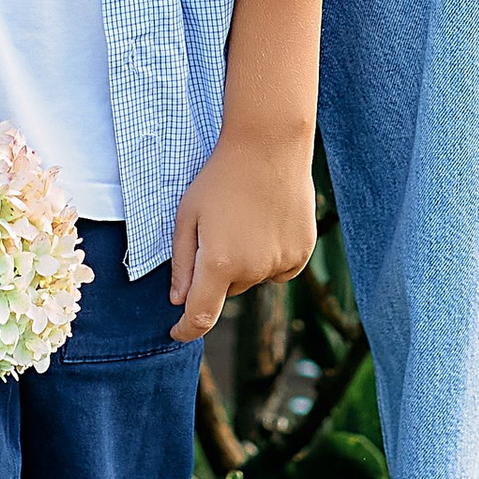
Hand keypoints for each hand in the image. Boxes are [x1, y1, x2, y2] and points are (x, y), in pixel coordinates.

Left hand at [169, 126, 318, 344]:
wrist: (269, 147)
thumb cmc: (220, 178)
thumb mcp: (187, 215)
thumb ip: (181, 262)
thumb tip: (178, 301)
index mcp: (218, 263)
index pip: (200, 317)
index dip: (186, 329)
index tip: (177, 332)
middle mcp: (252, 270)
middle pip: (228, 289)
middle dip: (217, 272)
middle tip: (217, 229)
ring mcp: (281, 264)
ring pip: (254, 278)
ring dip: (245, 262)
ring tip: (245, 218)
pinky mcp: (302, 253)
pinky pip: (279, 269)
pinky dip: (270, 256)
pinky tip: (267, 222)